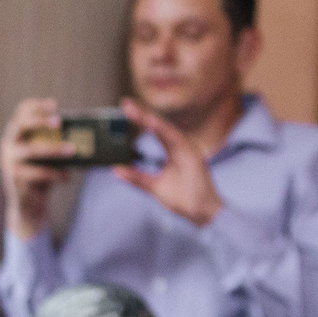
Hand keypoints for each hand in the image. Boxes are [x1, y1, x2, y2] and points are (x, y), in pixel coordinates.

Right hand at [0, 97, 68, 240]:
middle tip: (59, 122)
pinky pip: (37, 172)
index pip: (22, 111)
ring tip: (73, 150)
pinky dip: (55, 174)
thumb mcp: (48, 156)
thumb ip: (56, 143)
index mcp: (17, 133)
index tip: (54, 104)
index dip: (37, 106)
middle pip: (21, 124)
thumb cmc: (42, 174)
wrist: (29, 204)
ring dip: (54, 149)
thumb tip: (82, 135)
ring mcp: (9, 160)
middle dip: (40, 121)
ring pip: (32, 150)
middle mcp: (9, 143)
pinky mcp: (14, 177)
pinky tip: (67, 177)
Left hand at [115, 99, 222, 225]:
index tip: (125, 108)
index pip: (154, 131)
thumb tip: (116, 170)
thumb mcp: (155, 186)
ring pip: (166, 130)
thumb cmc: (184, 198)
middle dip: (142, 114)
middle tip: (125, 103)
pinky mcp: (192, 155)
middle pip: (158, 127)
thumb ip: (137, 177)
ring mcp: (187, 149)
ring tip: (134, 111)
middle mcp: (180, 146)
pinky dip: (163, 130)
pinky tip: (151, 123)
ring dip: (150, 120)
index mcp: (173, 150)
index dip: (140, 119)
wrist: (201, 213)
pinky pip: (175, 139)